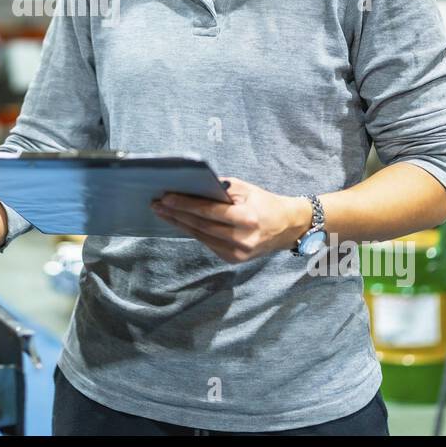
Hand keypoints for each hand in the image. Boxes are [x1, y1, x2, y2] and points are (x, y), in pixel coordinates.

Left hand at [150, 177, 310, 263]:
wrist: (287, 227)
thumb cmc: (265, 203)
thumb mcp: (246, 189)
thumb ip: (220, 189)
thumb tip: (191, 186)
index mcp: (247, 219)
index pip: (209, 211)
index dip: (185, 205)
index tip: (165, 197)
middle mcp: (242, 239)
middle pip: (201, 226)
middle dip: (176, 214)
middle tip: (157, 205)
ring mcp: (238, 253)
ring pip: (201, 237)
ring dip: (180, 224)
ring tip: (163, 213)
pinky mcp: (234, 259)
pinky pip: (208, 243)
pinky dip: (193, 232)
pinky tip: (180, 223)